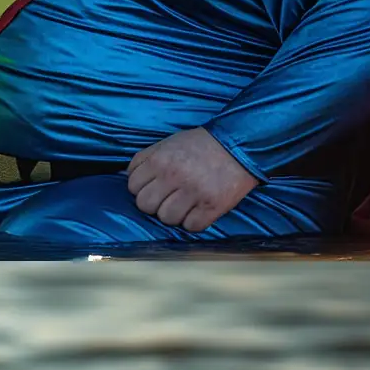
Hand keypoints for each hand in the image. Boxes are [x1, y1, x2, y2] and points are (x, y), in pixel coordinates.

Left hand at [125, 128, 258, 233]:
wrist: (239, 145)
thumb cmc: (201, 145)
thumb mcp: (169, 142)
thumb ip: (148, 158)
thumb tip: (131, 177)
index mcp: (159, 160)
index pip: (133, 186)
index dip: (142, 189)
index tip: (155, 187)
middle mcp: (173, 177)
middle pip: (145, 205)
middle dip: (154, 204)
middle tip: (168, 198)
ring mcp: (193, 193)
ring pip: (167, 218)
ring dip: (175, 214)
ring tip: (186, 204)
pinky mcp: (212, 206)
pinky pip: (191, 226)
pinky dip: (194, 221)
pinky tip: (200, 209)